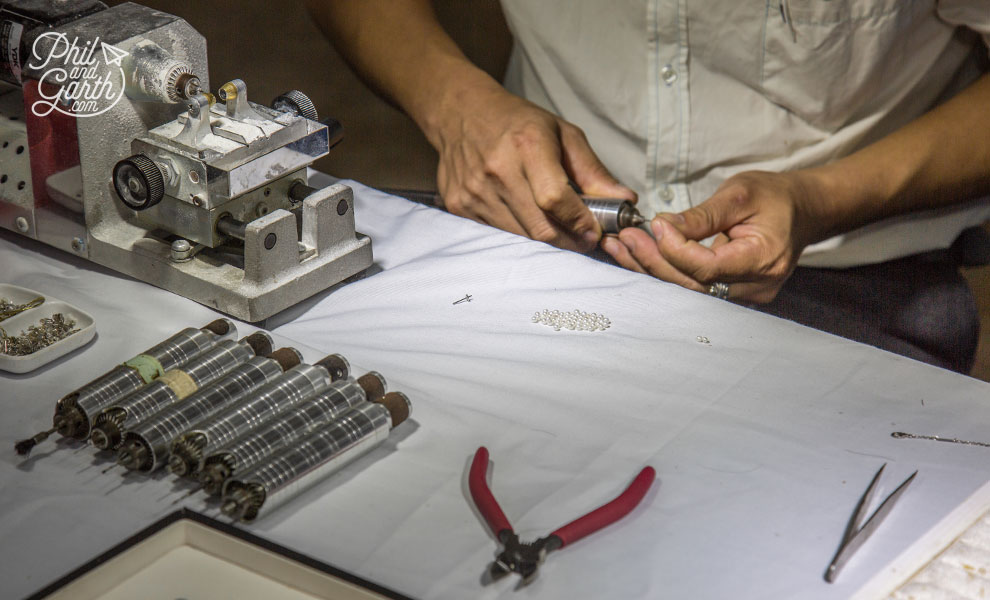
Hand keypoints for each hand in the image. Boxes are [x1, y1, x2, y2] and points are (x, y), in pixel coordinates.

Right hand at [431, 80, 635, 251]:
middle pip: (540, 227)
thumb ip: (593, 170)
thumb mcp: (562, 133)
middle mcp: (498, 170)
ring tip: (560, 229)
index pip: (555, 198)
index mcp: (528, 145)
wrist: (461, 113)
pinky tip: (528, 219)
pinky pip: (499, 233)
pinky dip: (519, 234)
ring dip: (546, 241)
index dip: (579, 221)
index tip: (594, 232)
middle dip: (569, 241)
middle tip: (584, 239)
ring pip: (521, 237)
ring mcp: (475, 191)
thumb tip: (624, 200)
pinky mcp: (459, 205)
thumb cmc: (518, 122)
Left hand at [601, 170, 828, 302]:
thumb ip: (702, 216)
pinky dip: (666, 271)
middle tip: (626, 237)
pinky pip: (693, 287)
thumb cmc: (774, 197)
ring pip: (689, 290)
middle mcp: (756, 286)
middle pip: (693, 284)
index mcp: (764, 258)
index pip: (708, 266)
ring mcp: (746, 295)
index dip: (676, 249)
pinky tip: (640, 256)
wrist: (800, 211)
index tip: (655, 224)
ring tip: (624, 246)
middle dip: (655, 261)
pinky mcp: (733, 294)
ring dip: (653, 268)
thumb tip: (663, 227)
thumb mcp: (738, 194)